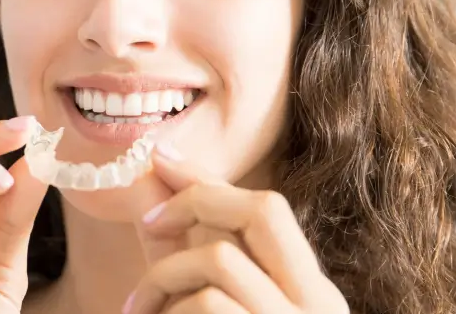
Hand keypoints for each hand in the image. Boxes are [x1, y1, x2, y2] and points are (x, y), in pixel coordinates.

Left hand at [127, 147, 348, 313]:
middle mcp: (317, 303)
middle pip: (264, 210)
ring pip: (220, 258)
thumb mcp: (194, 296)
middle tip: (149, 218)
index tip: (159, 157)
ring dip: (162, 276)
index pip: (267, 209)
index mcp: (309, 289)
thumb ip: (176, 244)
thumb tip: (146, 172)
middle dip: (196, 199)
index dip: (208, 178)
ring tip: (138, 306)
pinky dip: (168, 311)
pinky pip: (206, 302)